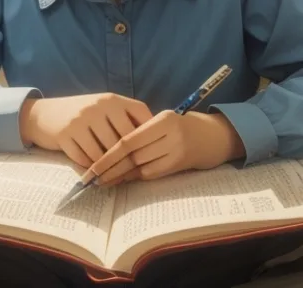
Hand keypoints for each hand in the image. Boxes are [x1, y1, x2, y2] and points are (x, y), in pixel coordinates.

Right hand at [19, 93, 152, 167]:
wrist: (45, 114)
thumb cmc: (84, 114)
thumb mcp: (106, 108)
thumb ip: (128, 117)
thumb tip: (155, 136)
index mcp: (112, 99)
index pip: (139, 121)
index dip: (146, 140)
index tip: (150, 155)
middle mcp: (97, 106)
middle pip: (122, 142)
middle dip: (126, 160)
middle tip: (131, 175)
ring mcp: (81, 120)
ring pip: (103, 154)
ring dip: (107, 168)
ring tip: (112, 176)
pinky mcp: (65, 134)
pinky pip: (84, 159)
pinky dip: (90, 169)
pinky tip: (93, 172)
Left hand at [89, 111, 244, 185]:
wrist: (211, 137)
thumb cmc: (179, 125)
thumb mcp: (161, 120)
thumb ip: (140, 131)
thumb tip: (108, 147)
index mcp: (163, 121)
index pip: (129, 140)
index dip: (109, 155)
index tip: (93, 166)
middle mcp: (171, 137)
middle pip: (134, 157)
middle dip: (110, 169)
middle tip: (91, 178)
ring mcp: (176, 153)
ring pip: (141, 168)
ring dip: (120, 176)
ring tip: (102, 181)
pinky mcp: (178, 166)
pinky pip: (151, 174)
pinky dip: (134, 177)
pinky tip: (121, 179)